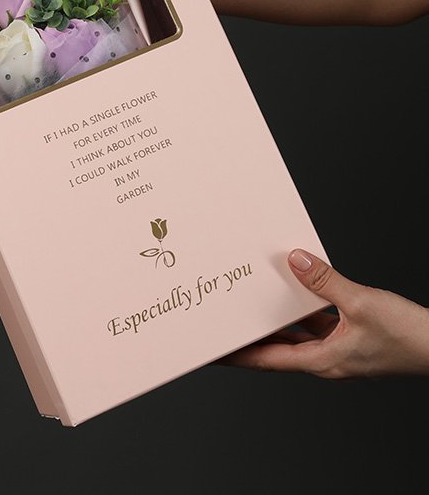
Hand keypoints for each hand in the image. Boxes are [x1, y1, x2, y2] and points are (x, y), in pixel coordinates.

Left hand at [221, 249, 428, 377]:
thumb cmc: (409, 337)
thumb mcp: (360, 302)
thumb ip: (323, 280)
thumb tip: (294, 260)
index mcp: (322, 361)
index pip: (266, 359)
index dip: (237, 355)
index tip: (212, 351)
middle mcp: (326, 358)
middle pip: (276, 348)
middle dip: (249, 336)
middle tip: (221, 323)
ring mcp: (339, 349)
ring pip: (296, 334)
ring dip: (274, 320)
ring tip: (247, 304)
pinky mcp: (351, 337)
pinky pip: (315, 323)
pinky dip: (300, 310)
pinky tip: (292, 291)